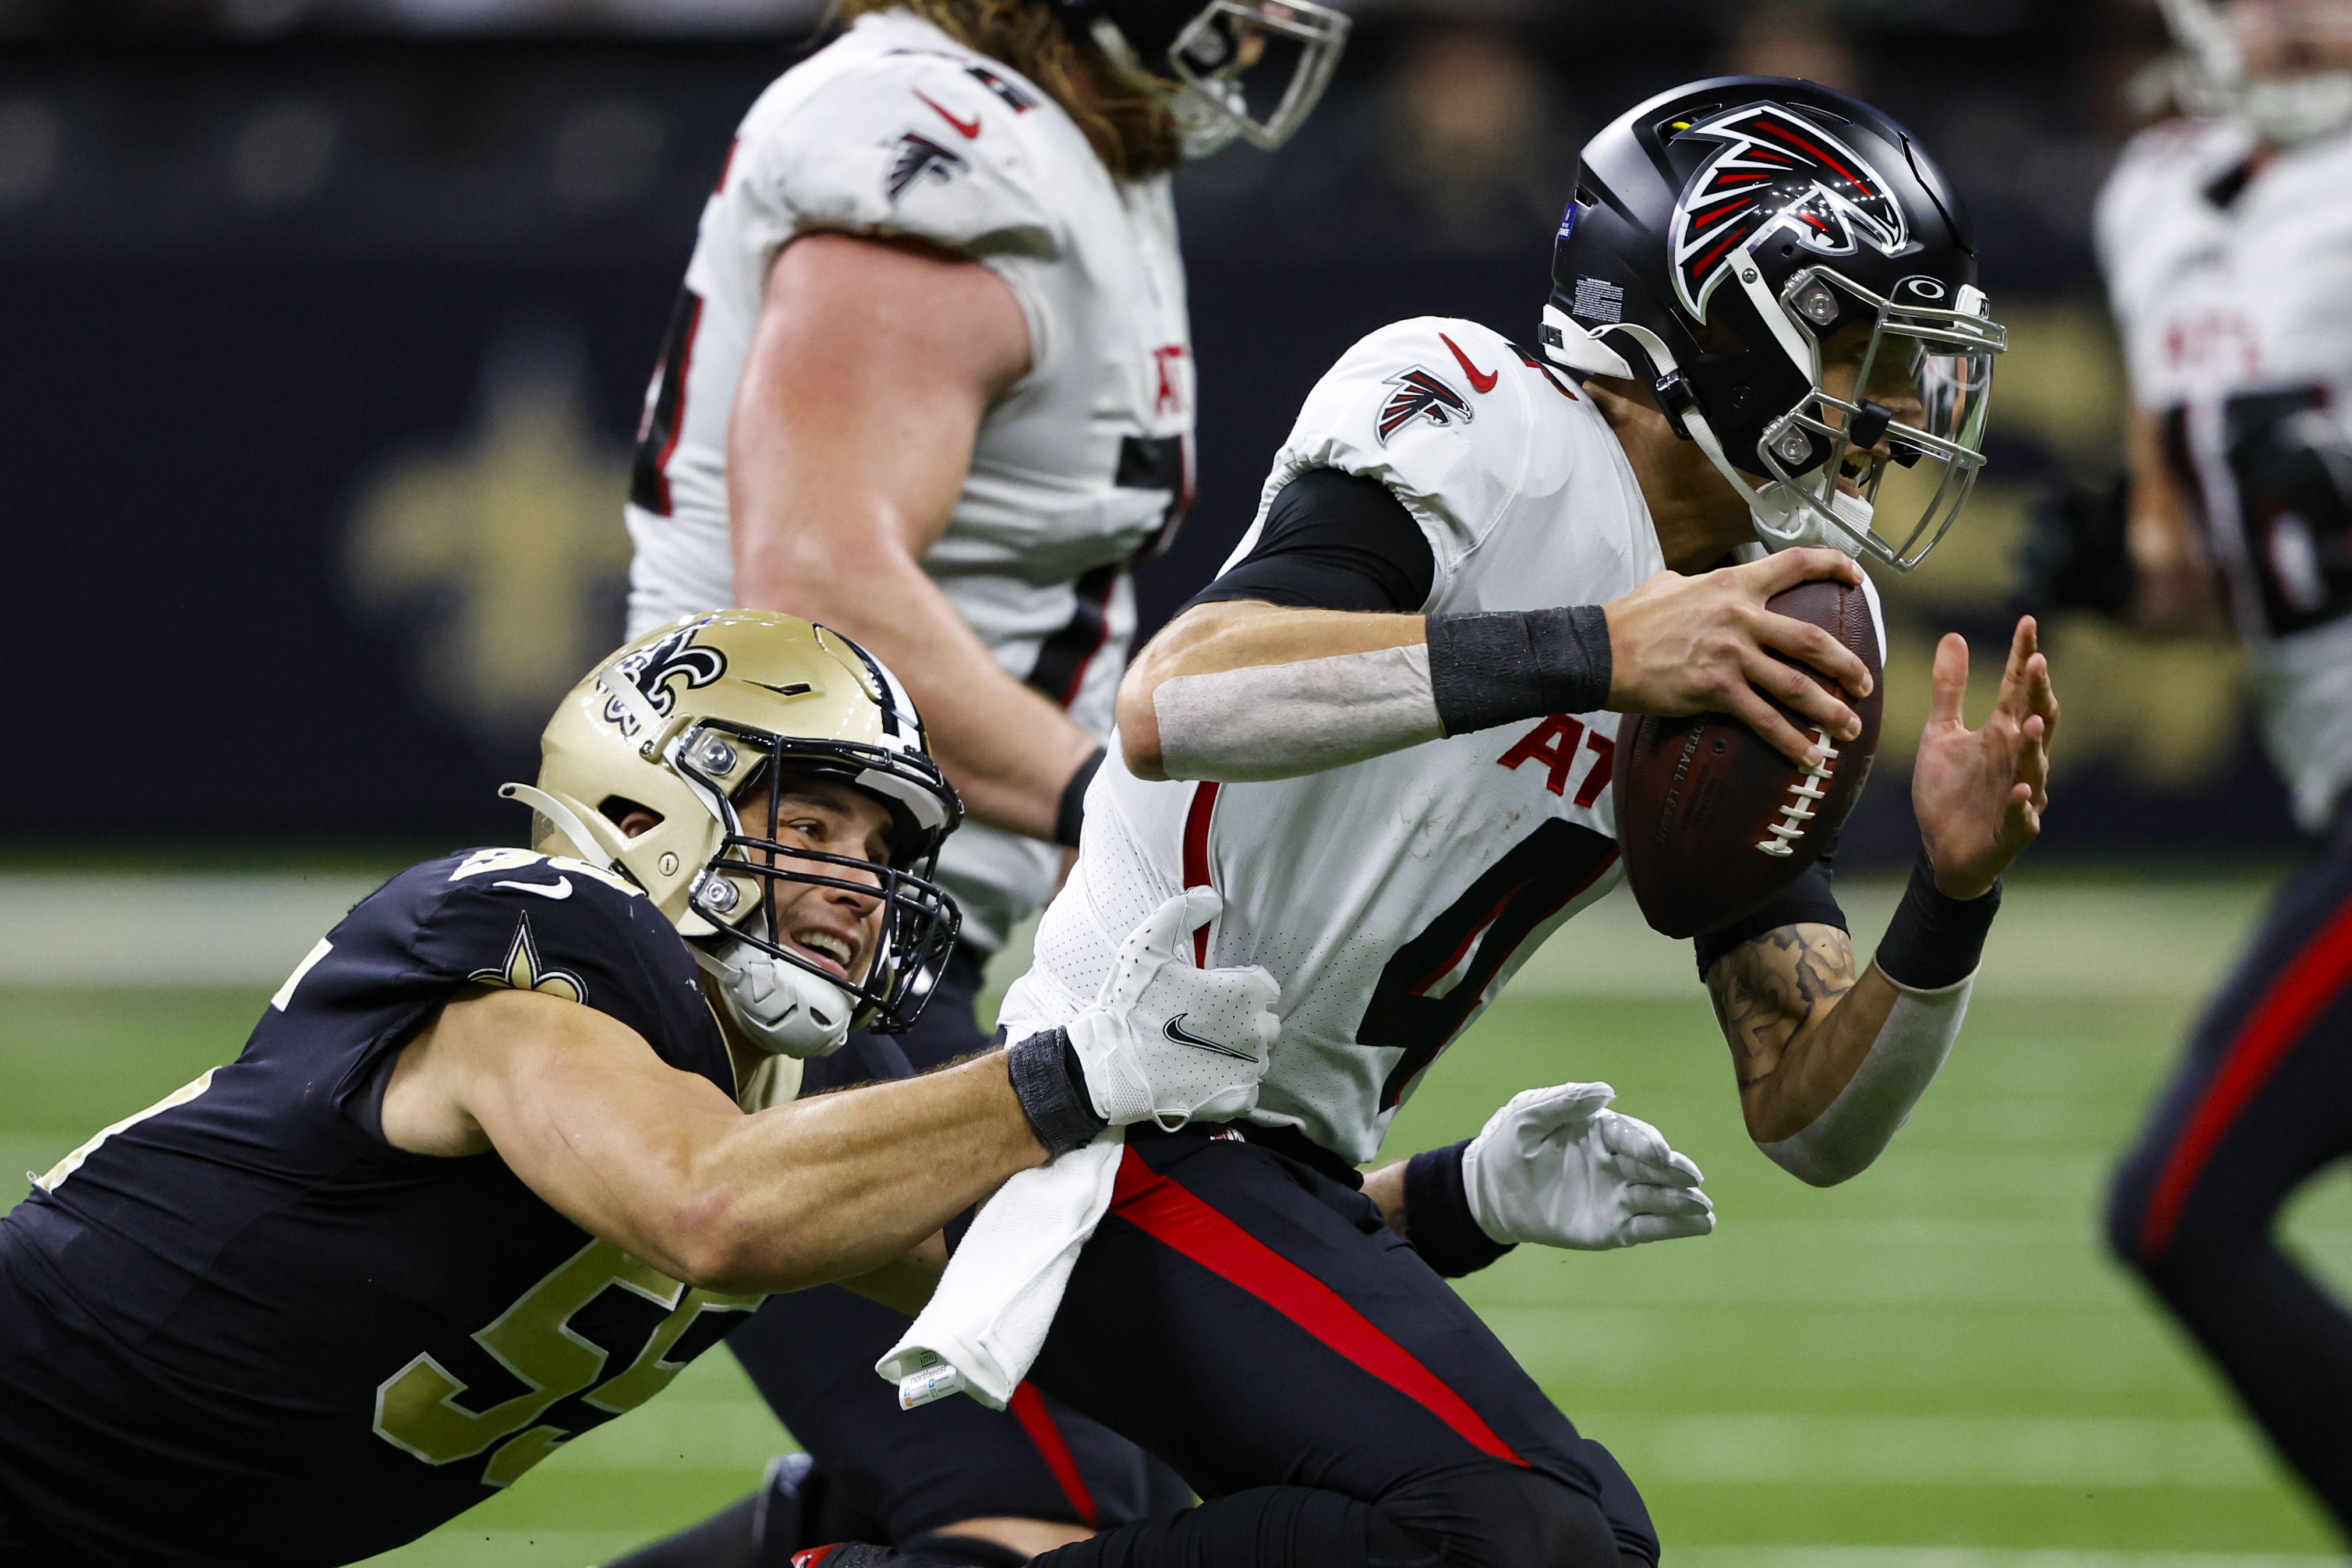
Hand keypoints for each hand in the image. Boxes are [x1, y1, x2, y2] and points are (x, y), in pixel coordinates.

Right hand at [1066, 890, 1280, 1129]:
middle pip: (1264, 1024)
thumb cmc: (1129, 1003)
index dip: (1237, 990)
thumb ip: (1181, 913)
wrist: (1108, 1065)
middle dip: (1241, 1022)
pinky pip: (1249, 1089)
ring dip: (1238, 1054)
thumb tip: (1210, 896)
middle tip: (1203, 1025)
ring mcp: (1249, 1069)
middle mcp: (1257, 1031)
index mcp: (1245, 992)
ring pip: (1258, 1057)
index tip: (1210, 997)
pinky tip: (1202, 1076)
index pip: (1264, 988)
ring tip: (1199, 1052)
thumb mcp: (1146, 946)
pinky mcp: (1237, 1100)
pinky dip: (1232, 1085)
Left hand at [1462, 1082, 1714, 1250]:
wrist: (1489, 1192)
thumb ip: (1565, 1102)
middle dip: (1675, 1172)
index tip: (1661, 1154)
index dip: (1647, 1144)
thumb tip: (1607, 1091)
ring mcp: (1617, 1195)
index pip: (1631, 1135)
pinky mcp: (1612, 1227)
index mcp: (1601, 1131)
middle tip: (1693, 1180)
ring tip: (1705, 1210)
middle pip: (1653, 1167)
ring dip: (1682, 1202)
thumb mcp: (1529, 1116)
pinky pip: (1647, 1227)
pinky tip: (1699, 1226)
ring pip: (1657, 1197)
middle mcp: (1616, 1162)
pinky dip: (1673, 1228)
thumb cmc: (1508, 1145)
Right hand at [1602, 549, 1873, 768]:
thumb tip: (1694, 584)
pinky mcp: (1715, 690)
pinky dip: (1790, 741)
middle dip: (1847, 665)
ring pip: (1795, 684)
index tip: (1857, 576)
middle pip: (1812, 639)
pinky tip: (1808, 757)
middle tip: (1864, 683)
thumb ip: (1695, 583)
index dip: (1833, 566)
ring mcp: (1730, 655)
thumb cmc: (1630, 619)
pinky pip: (1763, 720)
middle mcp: (1739, 617)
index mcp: (1732, 584)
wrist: (1600, 650)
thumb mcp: (1667, 584)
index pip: (1795, 564)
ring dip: (1829, 709)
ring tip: (1848, 728)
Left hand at [1913, 617, 2057, 899]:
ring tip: (2030, 722)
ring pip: (2033, 766)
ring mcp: (2019, 793)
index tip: (2027, 622)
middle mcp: (2017, 758)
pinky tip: (2021, 792)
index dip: (2022, 657)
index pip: (2016, 688)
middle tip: (2037, 661)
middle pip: (2035, 719)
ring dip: (2033, 745)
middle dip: (2037, 693)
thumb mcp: (1941, 733)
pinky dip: (2021, 805)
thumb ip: (1949, 690)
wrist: (1943, 849)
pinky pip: (2021, 817)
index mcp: (2001, 732)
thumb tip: (1954, 636)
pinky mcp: (2012, 829)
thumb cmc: (1950, 790)